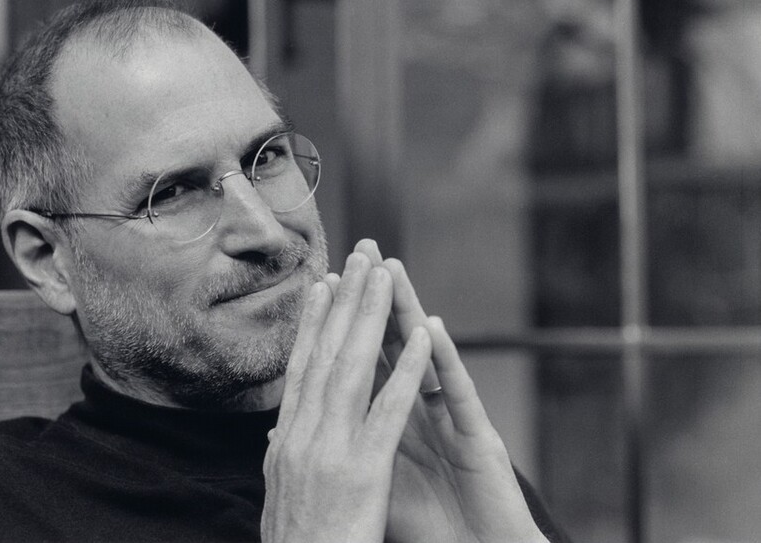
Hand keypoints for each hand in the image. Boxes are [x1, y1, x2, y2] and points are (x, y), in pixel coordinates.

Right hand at [261, 253, 432, 542]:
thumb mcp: (278, 496)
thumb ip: (283, 455)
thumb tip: (277, 429)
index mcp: (286, 440)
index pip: (301, 368)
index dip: (312, 323)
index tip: (322, 284)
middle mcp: (302, 435)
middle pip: (326, 354)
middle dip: (343, 301)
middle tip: (357, 256)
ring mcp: (330, 450)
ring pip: (353, 368)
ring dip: (371, 318)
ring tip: (386, 276)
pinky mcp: (363, 470)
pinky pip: (389, 412)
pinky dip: (407, 371)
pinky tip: (423, 338)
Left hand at [353, 239, 548, 542]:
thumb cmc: (427, 525)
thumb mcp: (373, 485)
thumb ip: (339, 450)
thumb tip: (290, 432)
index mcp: (395, 420)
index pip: (366, 363)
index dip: (344, 325)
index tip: (323, 288)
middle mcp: (424, 412)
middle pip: (394, 346)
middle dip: (373, 300)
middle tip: (360, 252)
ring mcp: (452, 423)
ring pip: (427, 358)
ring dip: (408, 312)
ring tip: (390, 271)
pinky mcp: (480, 443)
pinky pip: (458, 398)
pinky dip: (443, 363)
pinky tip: (429, 330)